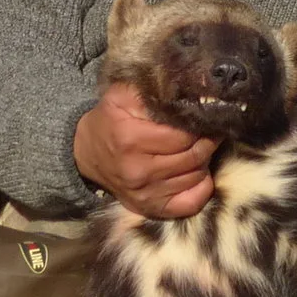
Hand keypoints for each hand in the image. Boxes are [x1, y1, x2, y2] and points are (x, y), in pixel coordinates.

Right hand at [73, 81, 216, 219]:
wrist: (87, 154)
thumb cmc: (109, 120)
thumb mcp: (121, 95)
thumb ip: (152, 89)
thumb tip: (191, 88)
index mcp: (131, 139)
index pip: (183, 135)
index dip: (199, 124)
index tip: (205, 116)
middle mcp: (138, 171)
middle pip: (193, 157)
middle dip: (207, 141)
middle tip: (209, 130)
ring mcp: (145, 194)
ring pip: (195, 176)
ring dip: (204, 160)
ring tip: (199, 146)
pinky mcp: (150, 208)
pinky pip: (191, 203)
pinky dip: (201, 187)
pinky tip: (196, 171)